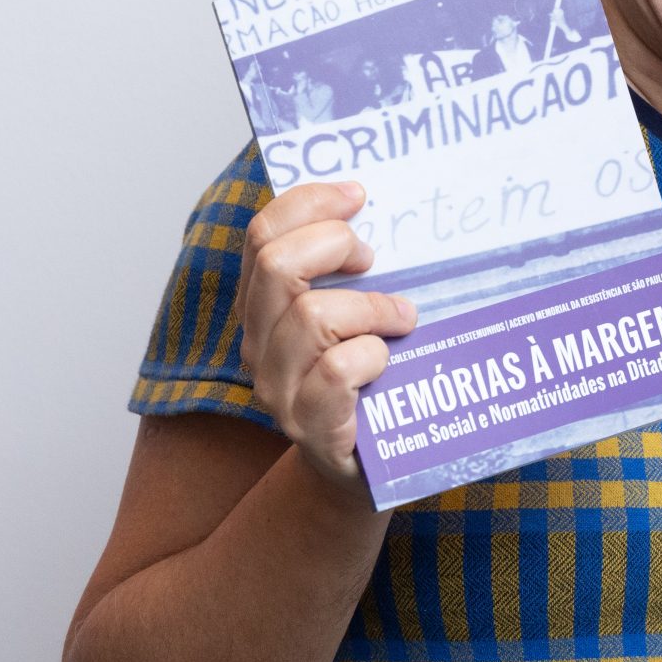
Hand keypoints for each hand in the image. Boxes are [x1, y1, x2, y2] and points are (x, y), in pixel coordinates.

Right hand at [237, 181, 414, 498]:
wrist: (369, 468)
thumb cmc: (373, 378)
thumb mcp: (360, 312)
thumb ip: (355, 270)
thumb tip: (384, 206)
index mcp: (264, 305)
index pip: (260, 235)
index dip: (307, 202)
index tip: (358, 194)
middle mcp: (258, 343)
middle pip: (276, 265)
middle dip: (335, 245)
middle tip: (374, 260)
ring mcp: (280, 388)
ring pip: (311, 317)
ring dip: (371, 307)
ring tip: (403, 318)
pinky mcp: (311, 427)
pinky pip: (336, 371)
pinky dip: (372, 355)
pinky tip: (389, 361)